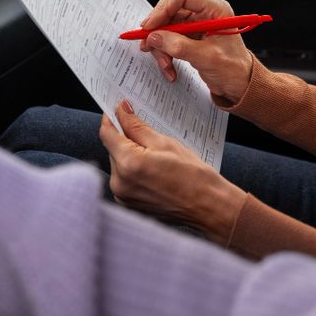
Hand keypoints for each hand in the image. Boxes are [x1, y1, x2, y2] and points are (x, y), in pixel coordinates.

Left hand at [99, 101, 244, 243]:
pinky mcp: (129, 204)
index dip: (111, 118)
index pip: (107, 134)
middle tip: (146, 132)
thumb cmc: (193, 176)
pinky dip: (133, 170)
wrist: (209, 207)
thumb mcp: (165, 142)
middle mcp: (120, 183)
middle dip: (125, 137)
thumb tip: (122, 110)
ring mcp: (123, 196)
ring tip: (155, 156)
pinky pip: (124, 178)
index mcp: (128, 164)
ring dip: (129, 154)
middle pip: (112, 149)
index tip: (118, 109)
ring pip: (118, 163)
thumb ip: (137, 126)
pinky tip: (153, 169)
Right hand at [140, 0, 252, 104]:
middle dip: (158, 30)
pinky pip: (168, 40)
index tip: (150, 25)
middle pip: (170, 11)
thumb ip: (180, 46)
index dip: (163, 8)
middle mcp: (203, 13)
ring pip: (165, 27)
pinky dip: (164, 54)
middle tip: (148, 44)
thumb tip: (155, 37)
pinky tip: (169, 67)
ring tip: (165, 63)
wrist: (239, 85)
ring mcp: (195, 25)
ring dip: (160, 47)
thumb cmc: (234, 69)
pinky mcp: (188, 37)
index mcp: (214, 9)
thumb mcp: (207, 58)